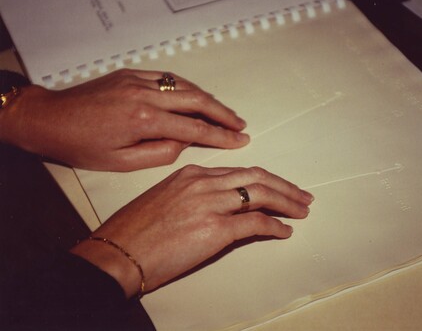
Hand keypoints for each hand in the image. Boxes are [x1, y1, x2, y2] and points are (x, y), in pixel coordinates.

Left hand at [0, 69, 248, 170]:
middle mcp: (145, 95)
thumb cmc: (82, 146)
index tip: (240, 140)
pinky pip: (167, 78)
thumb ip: (160, 153)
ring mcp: (138, 80)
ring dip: (208, 99)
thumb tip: (184, 142)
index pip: (194, 128)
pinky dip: (187, 88)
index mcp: (144, 120)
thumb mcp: (121, 162)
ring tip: (225, 112)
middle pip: (197, 101)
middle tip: (241, 124)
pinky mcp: (131, 74)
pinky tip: (196, 96)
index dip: (221, 136)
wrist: (50, 119)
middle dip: (223, 113)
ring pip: (185, 86)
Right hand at [71, 165, 313, 297]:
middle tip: (301, 195)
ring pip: (261, 195)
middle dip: (284, 186)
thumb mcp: (164, 198)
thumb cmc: (133, 229)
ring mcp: (210, 204)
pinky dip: (275, 225)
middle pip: (256, 178)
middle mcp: (204, 182)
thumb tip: (218, 204)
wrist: (117, 252)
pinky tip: (284, 230)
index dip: (262, 178)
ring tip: (301, 209)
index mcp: (192, 173)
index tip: (276, 185)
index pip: (238, 171)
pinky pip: (256, 222)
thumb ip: (193, 194)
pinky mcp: (215, 229)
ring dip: (287, 202)